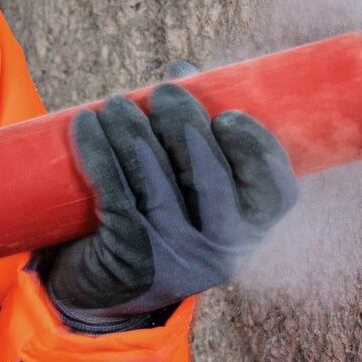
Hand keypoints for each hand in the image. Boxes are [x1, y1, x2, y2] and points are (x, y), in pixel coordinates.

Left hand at [38, 80, 298, 331]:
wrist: (107, 292)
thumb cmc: (160, 219)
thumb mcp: (191, 187)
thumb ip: (196, 129)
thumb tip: (183, 69)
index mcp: (250, 227)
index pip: (275, 190)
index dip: (257, 150)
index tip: (229, 115)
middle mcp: (220, 248)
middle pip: (210, 177)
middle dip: (186, 125)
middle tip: (166, 92)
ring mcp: (175, 256)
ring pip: (156, 181)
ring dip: (132, 131)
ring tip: (115, 103)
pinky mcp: (129, 255)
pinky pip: (115, 194)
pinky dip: (98, 153)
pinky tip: (86, 125)